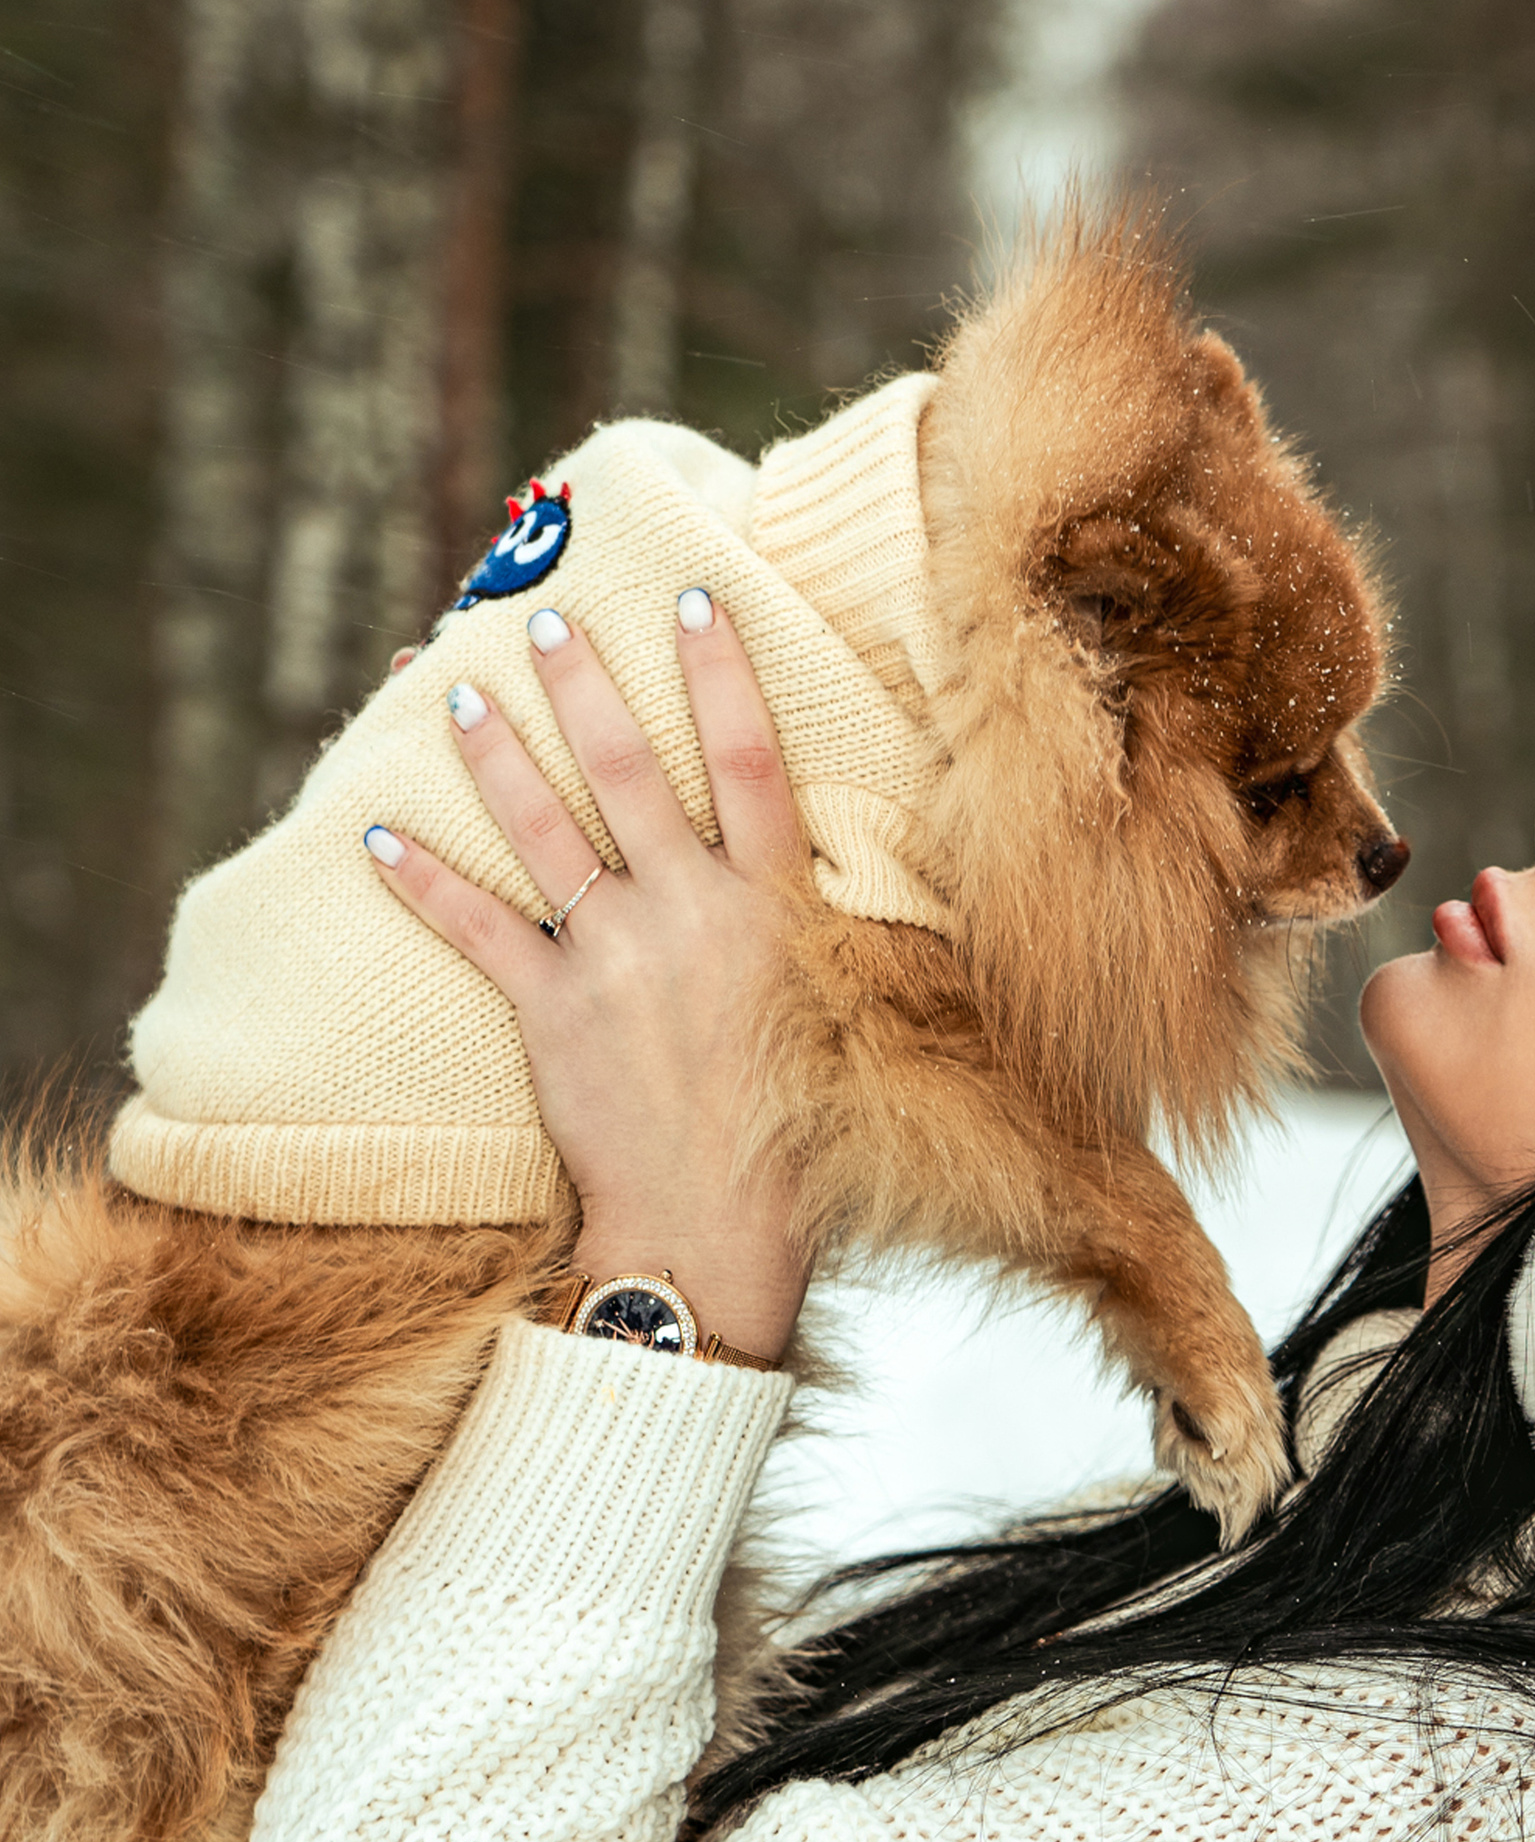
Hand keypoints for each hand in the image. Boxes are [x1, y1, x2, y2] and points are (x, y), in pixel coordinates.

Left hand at [362, 591, 812, 1360]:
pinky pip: (477, 929)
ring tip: (454, 690)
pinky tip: (373, 836)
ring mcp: (618, 959)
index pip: (752, 759)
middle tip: (542, 618)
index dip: (721, 670)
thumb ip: (815, 932)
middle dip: (584, 684)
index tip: (694, 597)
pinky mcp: (554, 1013)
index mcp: (777, 909)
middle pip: (631, 768)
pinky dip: (422, 881)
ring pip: (546, 829)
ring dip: (495, 754)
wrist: (721, 1231)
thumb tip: (816, 867)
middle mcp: (696, 914)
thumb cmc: (801, 1131)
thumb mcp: (840, 1014)